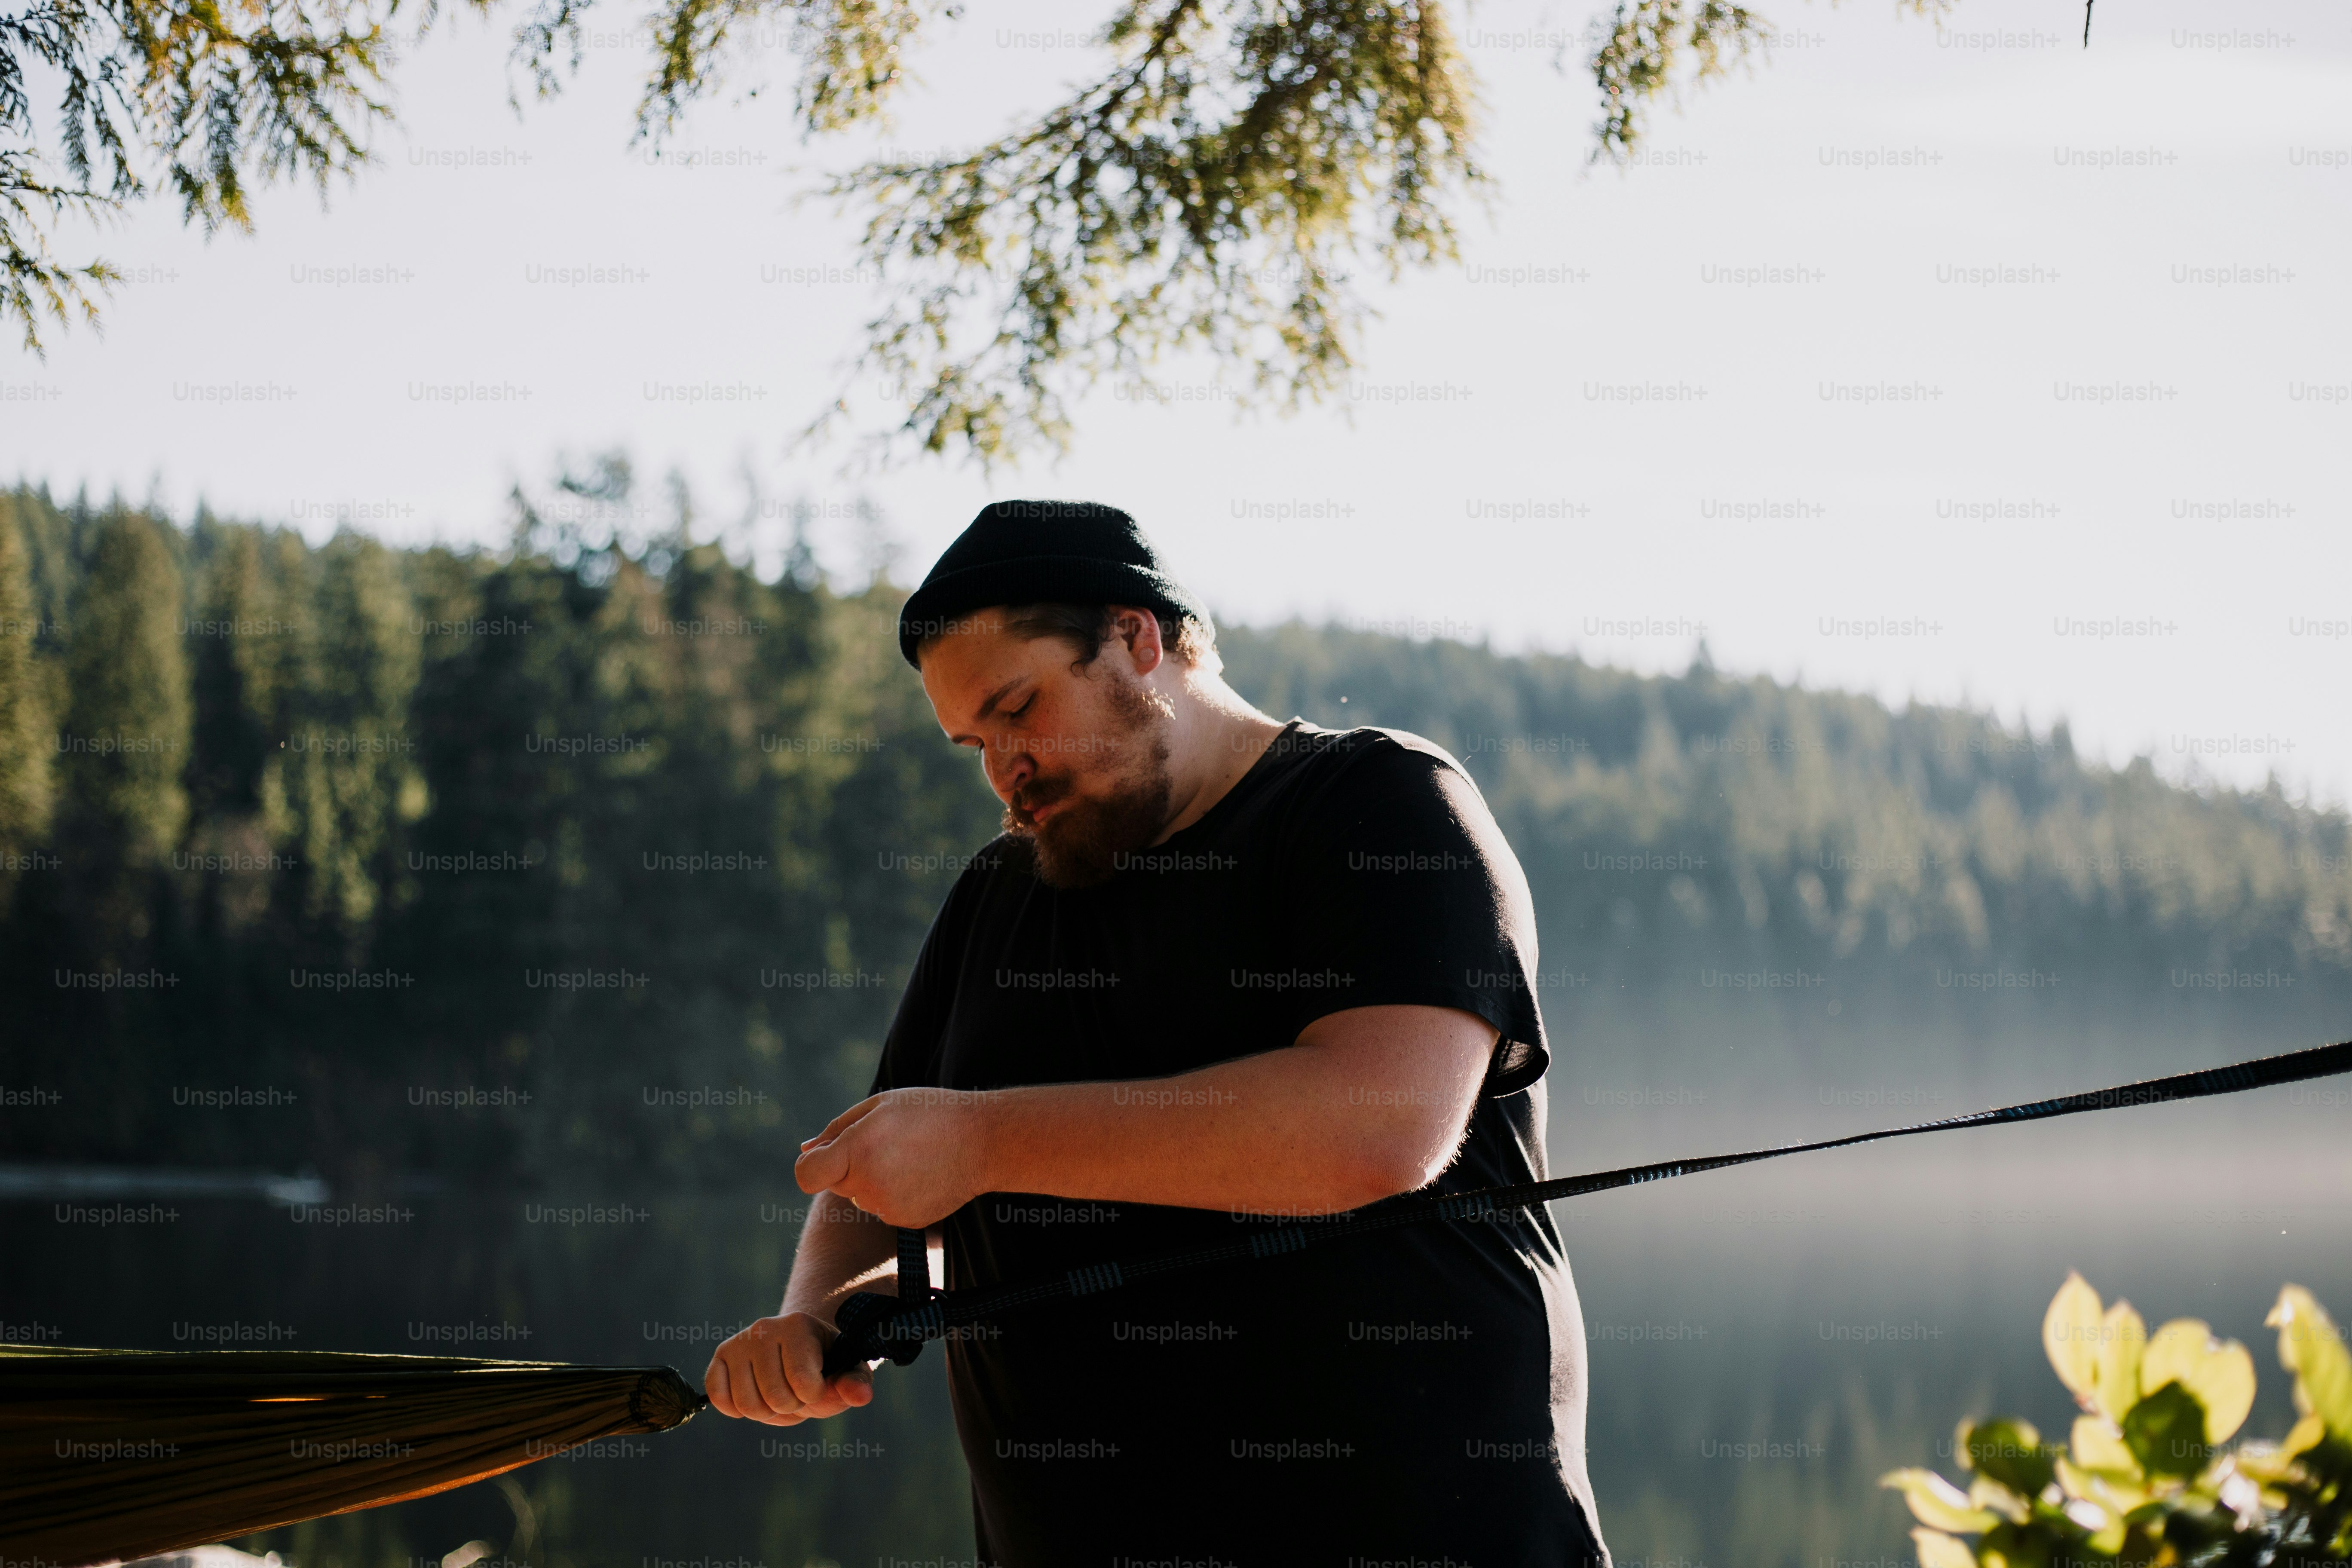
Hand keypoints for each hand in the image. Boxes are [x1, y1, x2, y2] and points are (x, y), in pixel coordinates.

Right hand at [704, 1312, 872, 1424]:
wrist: (797, 1358)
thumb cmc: (826, 1368)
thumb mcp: (847, 1374)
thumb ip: (856, 1384)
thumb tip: (861, 1396)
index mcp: (799, 1325)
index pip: (803, 1381)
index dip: (813, 1395)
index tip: (817, 1383)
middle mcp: (765, 1327)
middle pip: (775, 1397)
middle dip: (789, 1406)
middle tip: (794, 1390)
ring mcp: (739, 1341)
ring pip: (746, 1404)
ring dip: (765, 1411)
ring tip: (775, 1392)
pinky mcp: (720, 1357)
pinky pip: (718, 1397)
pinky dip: (735, 1408)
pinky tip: (752, 1394)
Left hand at [793, 1088, 991, 1227]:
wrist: (983, 1141)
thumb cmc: (928, 1113)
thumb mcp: (879, 1105)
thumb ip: (836, 1129)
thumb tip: (805, 1150)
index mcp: (856, 1149)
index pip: (806, 1174)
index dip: (811, 1164)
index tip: (826, 1155)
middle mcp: (866, 1183)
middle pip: (834, 1182)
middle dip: (849, 1164)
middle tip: (887, 1143)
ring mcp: (886, 1208)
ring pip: (859, 1196)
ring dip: (872, 1179)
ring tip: (910, 1156)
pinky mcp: (904, 1222)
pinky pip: (883, 1208)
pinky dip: (894, 1194)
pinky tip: (920, 1174)